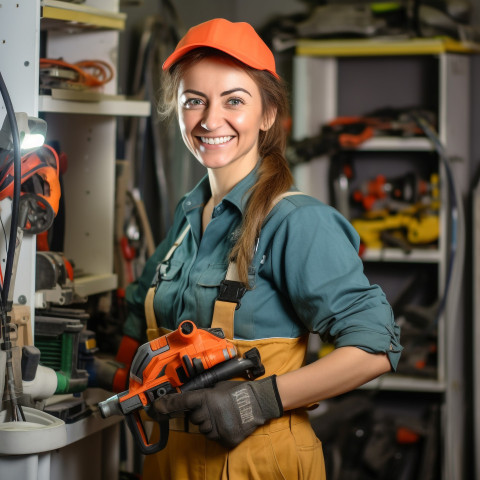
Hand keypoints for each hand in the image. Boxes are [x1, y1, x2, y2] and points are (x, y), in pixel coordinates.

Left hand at [152, 376, 283, 447]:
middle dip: (200, 413)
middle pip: (194, 418)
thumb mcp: (218, 386)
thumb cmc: (239, 391)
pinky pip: (214, 437)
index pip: (182, 402)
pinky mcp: (225, 439)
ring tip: (224, 414)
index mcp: (207, 398)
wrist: (259, 402)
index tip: (157, 407)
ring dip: (209, 423)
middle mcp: (210, 413)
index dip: (168, 405)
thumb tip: (186, 399)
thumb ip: (202, 393)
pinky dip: (219, 431)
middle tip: (214, 407)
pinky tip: (228, 422)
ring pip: (203, 429)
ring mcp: (218, 428)